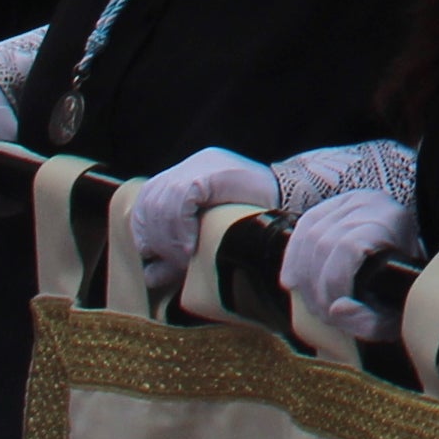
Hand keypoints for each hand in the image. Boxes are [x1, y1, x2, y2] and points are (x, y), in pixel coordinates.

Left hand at [128, 151, 280, 296]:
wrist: (294, 198)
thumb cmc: (253, 219)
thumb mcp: (208, 235)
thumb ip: (179, 250)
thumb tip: (149, 275)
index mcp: (190, 172)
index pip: (150, 195)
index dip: (145, 226)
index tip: (151, 253)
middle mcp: (194, 163)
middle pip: (152, 198)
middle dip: (156, 235)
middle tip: (173, 260)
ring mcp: (204, 164)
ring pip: (163, 200)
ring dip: (168, 235)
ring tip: (184, 256)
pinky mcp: (214, 172)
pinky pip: (182, 200)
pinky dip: (181, 227)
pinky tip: (191, 245)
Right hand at [277, 188, 414, 342]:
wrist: (406, 265)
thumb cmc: (402, 289)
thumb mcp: (398, 309)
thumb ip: (372, 321)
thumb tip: (337, 311)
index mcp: (392, 218)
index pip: (350, 246)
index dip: (336, 284)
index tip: (337, 312)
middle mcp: (368, 202)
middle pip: (323, 243)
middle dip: (318, 288)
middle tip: (325, 315)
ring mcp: (346, 201)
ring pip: (309, 238)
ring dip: (305, 280)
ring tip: (316, 304)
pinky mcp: (327, 208)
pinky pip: (299, 231)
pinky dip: (292, 260)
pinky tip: (294, 284)